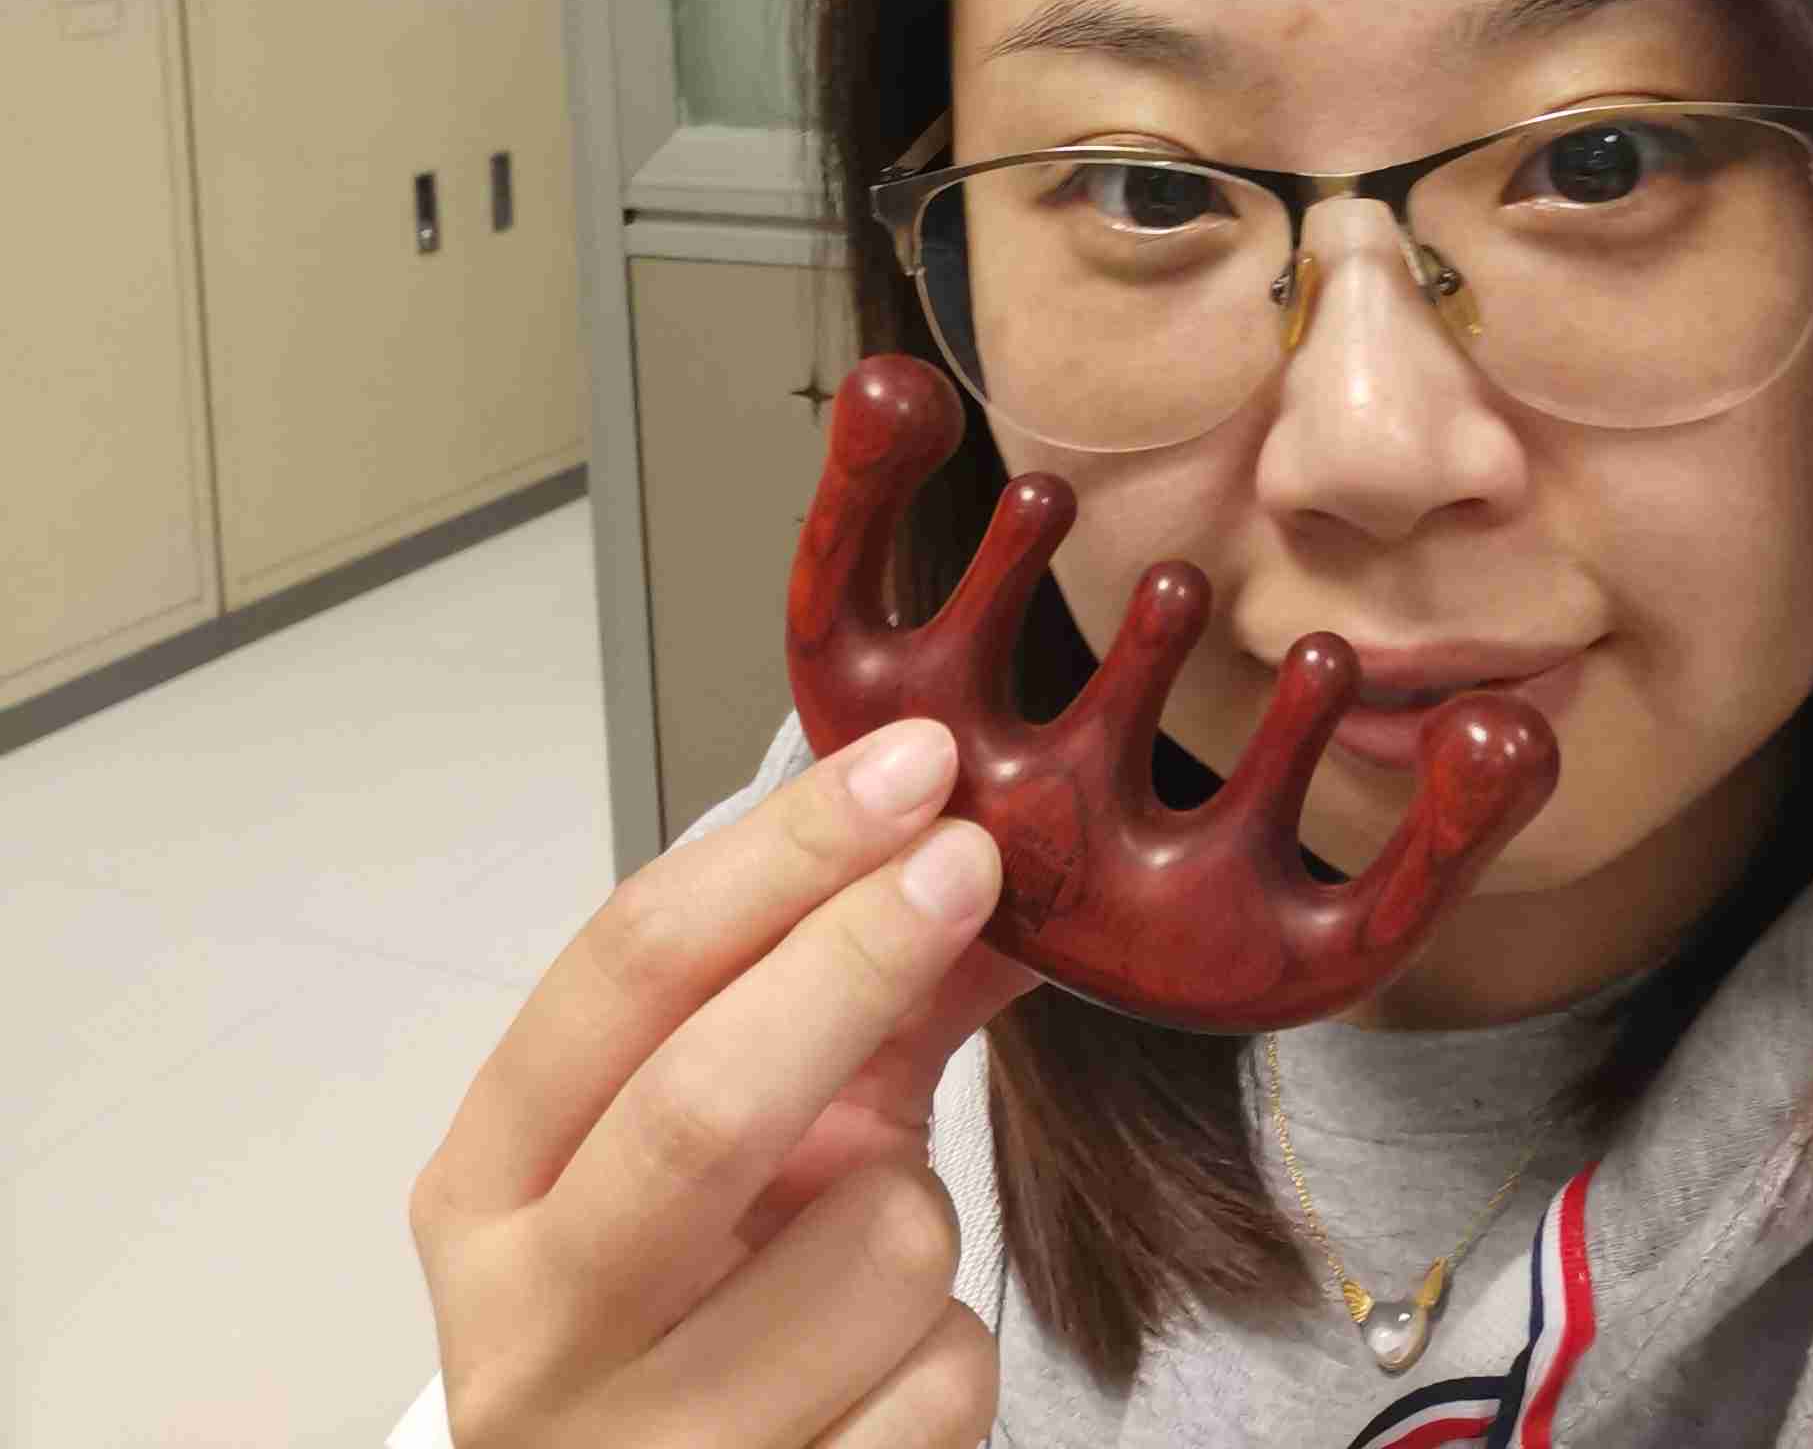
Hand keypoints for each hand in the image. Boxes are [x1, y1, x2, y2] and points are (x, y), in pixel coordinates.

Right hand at [409, 718, 1039, 1444]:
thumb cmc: (696, 1318)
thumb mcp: (737, 1146)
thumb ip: (846, 999)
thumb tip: (983, 844)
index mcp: (489, 1188)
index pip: (623, 972)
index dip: (781, 853)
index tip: (909, 768)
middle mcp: (530, 1327)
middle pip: (704, 1101)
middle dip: (858, 958)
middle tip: (969, 861)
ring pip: (873, 1246)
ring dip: (924, 1217)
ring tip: (863, 1267)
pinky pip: (938, 1382)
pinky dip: (947, 1357)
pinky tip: (875, 1384)